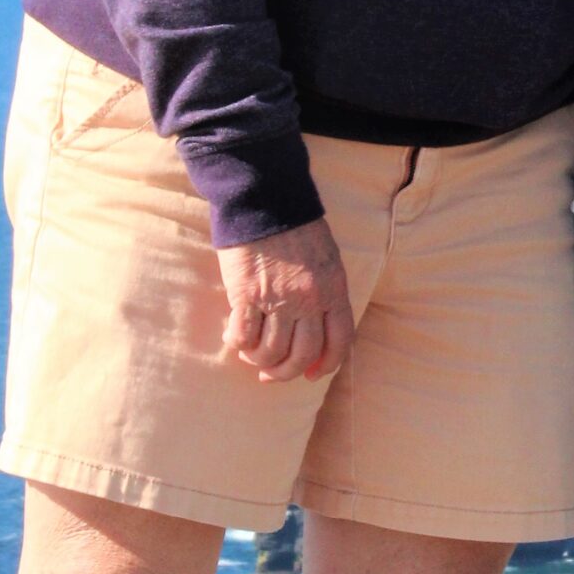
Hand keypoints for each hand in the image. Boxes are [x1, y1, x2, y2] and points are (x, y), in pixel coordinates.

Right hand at [217, 218, 354, 382]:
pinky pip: (243, 336)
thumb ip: (324, 292)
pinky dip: (238, 344)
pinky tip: (233, 336)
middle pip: (303, 354)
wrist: (264, 200)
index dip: (326, 365)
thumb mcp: (326, 258)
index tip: (312, 374)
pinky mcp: (246, 294)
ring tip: (250, 354)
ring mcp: (278, 298)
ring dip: (258, 361)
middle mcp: (309, 299)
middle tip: (271, 374)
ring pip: (271, 352)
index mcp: (334, 289)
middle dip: (286, 372)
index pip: (340, 341)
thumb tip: (313, 327)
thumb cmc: (295, 227)